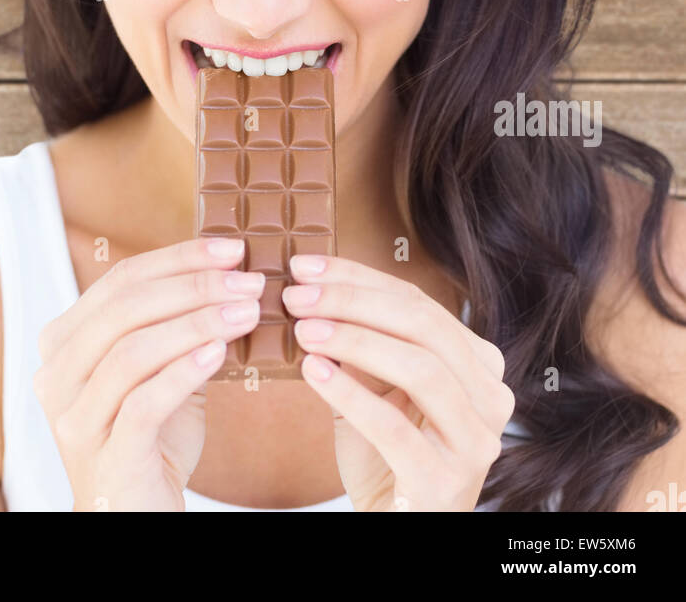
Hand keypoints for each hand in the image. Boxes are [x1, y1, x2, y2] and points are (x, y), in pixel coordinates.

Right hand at [33, 237, 263, 510]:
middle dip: (194, 285)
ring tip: (247, 312)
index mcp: (64, 343)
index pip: (120, 280)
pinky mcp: (106, 455)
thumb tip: (229, 271)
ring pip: (133, 350)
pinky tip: (220, 352)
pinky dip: (184, 371)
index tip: (232, 249)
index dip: (179, 258)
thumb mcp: (158, 370)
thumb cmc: (150, 439)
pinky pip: (144, 403)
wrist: (133, 516)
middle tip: (249, 281)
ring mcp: (76, 417)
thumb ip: (175, 325)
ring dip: (198, 322)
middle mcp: (58, 375)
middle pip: (125, 308)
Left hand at [282, 255, 514, 511]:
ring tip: (303, 330)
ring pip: (420, 370)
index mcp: (479, 363)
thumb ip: (363, 340)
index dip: (358, 278)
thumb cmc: (388, 451)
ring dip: (354, 341)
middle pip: (424, 327)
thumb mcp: (378, 386)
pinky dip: (351, 394)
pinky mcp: (446, 482)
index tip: (304, 267)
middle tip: (298, 295)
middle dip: (354, 302)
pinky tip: (313, 372)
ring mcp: (475, 441)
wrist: (401, 522)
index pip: (418, 303)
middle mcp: (490, 397)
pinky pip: (395, 428)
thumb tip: (310, 284)